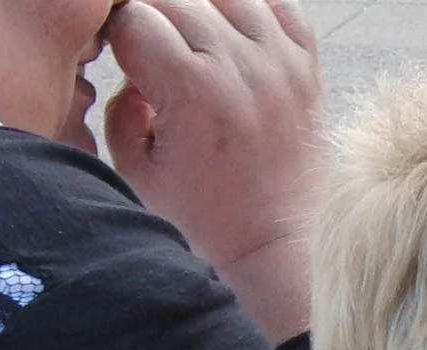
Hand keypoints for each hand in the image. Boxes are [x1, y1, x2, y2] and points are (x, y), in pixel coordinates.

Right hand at [105, 0, 323, 340]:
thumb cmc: (206, 221)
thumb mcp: (139, 173)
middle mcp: (239, 69)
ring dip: (200, 10)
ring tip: (192, 45)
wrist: (279, 248)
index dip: (119, 37)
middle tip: (154, 58)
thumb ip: (120, 111)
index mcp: (190, 91)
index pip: (133, 17)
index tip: (125, 64)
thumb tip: (132, 74)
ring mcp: (280, 66)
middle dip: (154, 21)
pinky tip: (234, 33)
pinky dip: (253, 9)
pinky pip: (283, 7)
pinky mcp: (307, 72)